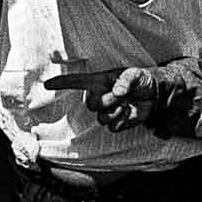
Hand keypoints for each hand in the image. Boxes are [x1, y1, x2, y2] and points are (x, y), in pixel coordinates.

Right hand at [43, 66, 157, 131]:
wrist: (154, 96)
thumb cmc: (142, 80)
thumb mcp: (136, 74)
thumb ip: (126, 80)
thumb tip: (117, 90)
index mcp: (99, 82)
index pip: (77, 82)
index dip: (61, 83)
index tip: (47, 85)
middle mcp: (99, 96)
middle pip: (91, 105)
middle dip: (107, 101)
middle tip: (122, 95)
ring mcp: (106, 111)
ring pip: (101, 118)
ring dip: (117, 111)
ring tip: (127, 103)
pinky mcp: (114, 123)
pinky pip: (112, 128)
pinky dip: (123, 121)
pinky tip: (129, 113)